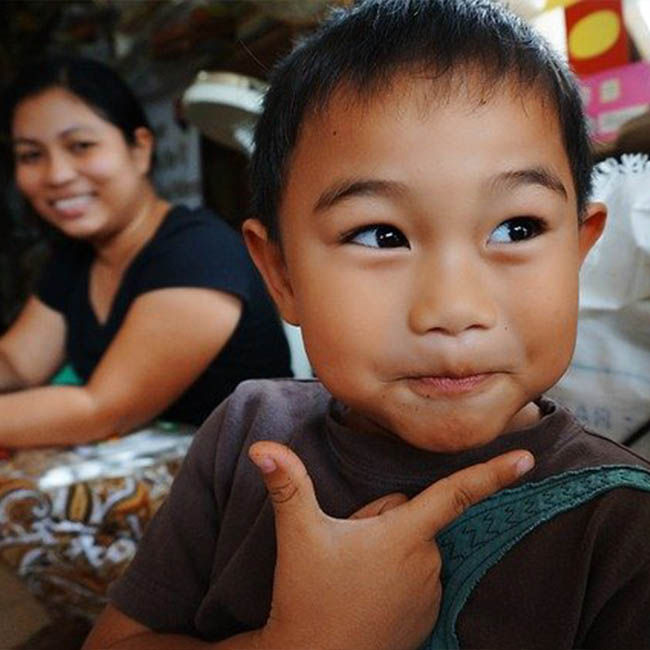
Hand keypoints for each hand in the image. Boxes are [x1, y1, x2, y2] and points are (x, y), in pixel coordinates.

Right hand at [248, 441, 533, 649]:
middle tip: (347, 547)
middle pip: (410, 513)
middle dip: (382, 519)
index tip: (528, 460)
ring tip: (355, 574)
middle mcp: (427, 562)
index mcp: (403, 535)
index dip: (492, 474)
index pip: (454, 494)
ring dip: (387, 548)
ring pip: (411, 544)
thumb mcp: (298, 534)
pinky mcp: (426, 616)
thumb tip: (261, 447)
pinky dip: (395, 574)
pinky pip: (416, 574)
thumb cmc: (307, 596)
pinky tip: (367, 593)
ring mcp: (429, 592)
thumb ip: (287, 485)